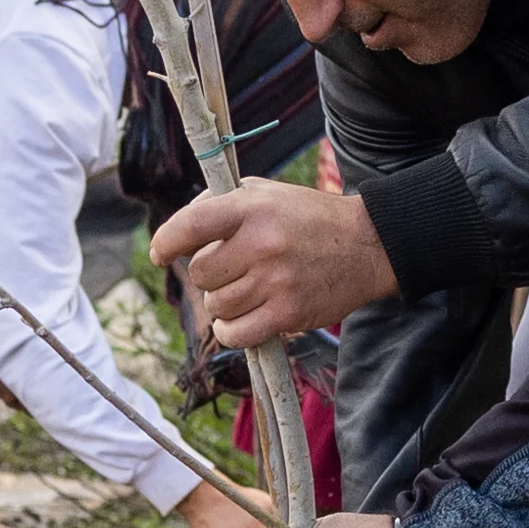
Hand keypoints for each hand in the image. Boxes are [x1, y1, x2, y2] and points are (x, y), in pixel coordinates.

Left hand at [155, 178, 397, 350]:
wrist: (368, 245)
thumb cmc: (310, 218)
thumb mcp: (268, 193)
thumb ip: (224, 204)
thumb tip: (182, 230)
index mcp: (251, 207)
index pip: (191, 225)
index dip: (166, 241)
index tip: (160, 254)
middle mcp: (261, 243)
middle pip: (201, 274)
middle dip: (211, 275)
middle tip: (235, 269)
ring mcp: (275, 280)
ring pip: (217, 306)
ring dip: (225, 303)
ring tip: (250, 290)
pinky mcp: (288, 313)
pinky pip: (236, 334)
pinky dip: (232, 331)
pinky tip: (242, 321)